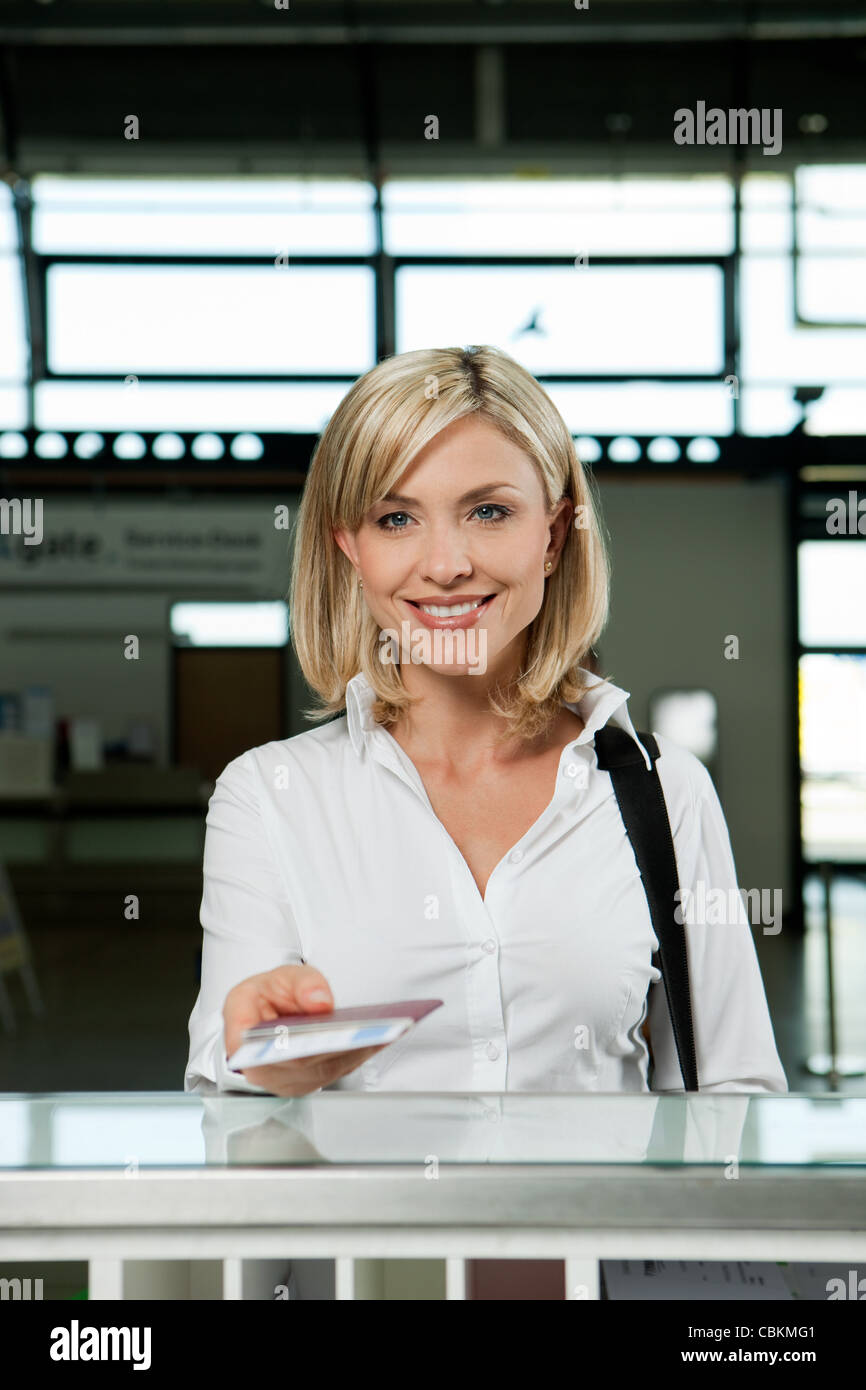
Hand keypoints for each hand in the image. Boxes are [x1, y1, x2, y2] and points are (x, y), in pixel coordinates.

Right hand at [223, 964, 387, 1096]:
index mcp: (241, 1039)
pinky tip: (381, 1034)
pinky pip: (339, 1069)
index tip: (320, 1034)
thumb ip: (300, 984)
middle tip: (364, 1030)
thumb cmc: (268, 996)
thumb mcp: (277, 977)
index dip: (290, 1046)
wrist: (268, 1013)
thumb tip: (321, 1002)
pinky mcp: (314, 1082)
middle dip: (333, 1046)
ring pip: (324, 1069)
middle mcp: (263, 1069)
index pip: (260, 1051)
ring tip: (381, 1029)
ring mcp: (289, 1081)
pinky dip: (361, 1052)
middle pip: (300, 1063)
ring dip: (353, 1051)